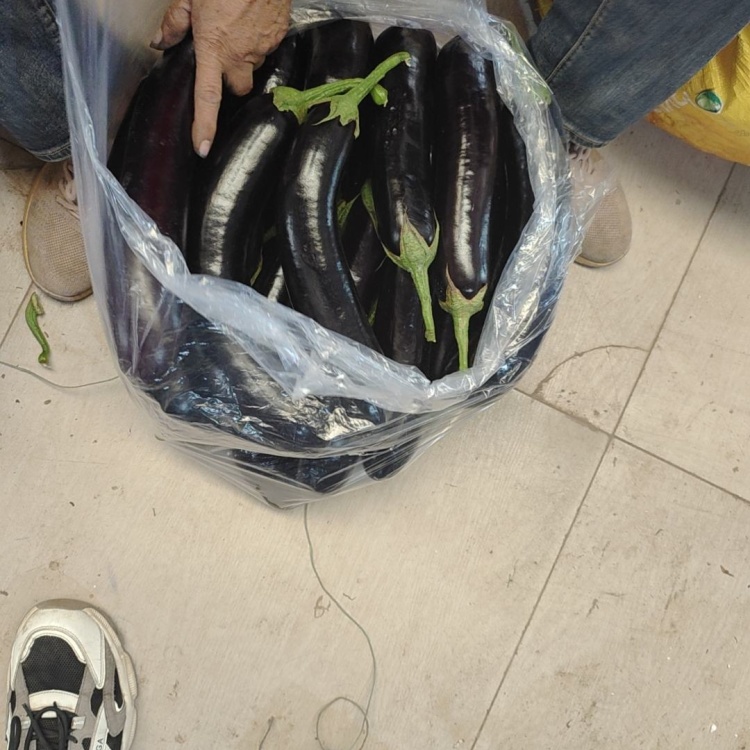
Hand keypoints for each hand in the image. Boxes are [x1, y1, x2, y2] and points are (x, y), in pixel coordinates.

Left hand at [153, 0, 290, 156]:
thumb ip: (175, 23)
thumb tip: (161, 42)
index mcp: (214, 49)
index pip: (207, 96)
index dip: (204, 124)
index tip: (203, 147)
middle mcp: (241, 54)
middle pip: (238, 87)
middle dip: (231, 80)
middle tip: (222, 59)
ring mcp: (264, 46)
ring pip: (254, 65)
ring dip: (245, 56)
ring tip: (237, 28)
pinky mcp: (280, 34)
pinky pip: (268, 46)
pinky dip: (259, 39)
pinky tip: (252, 19)